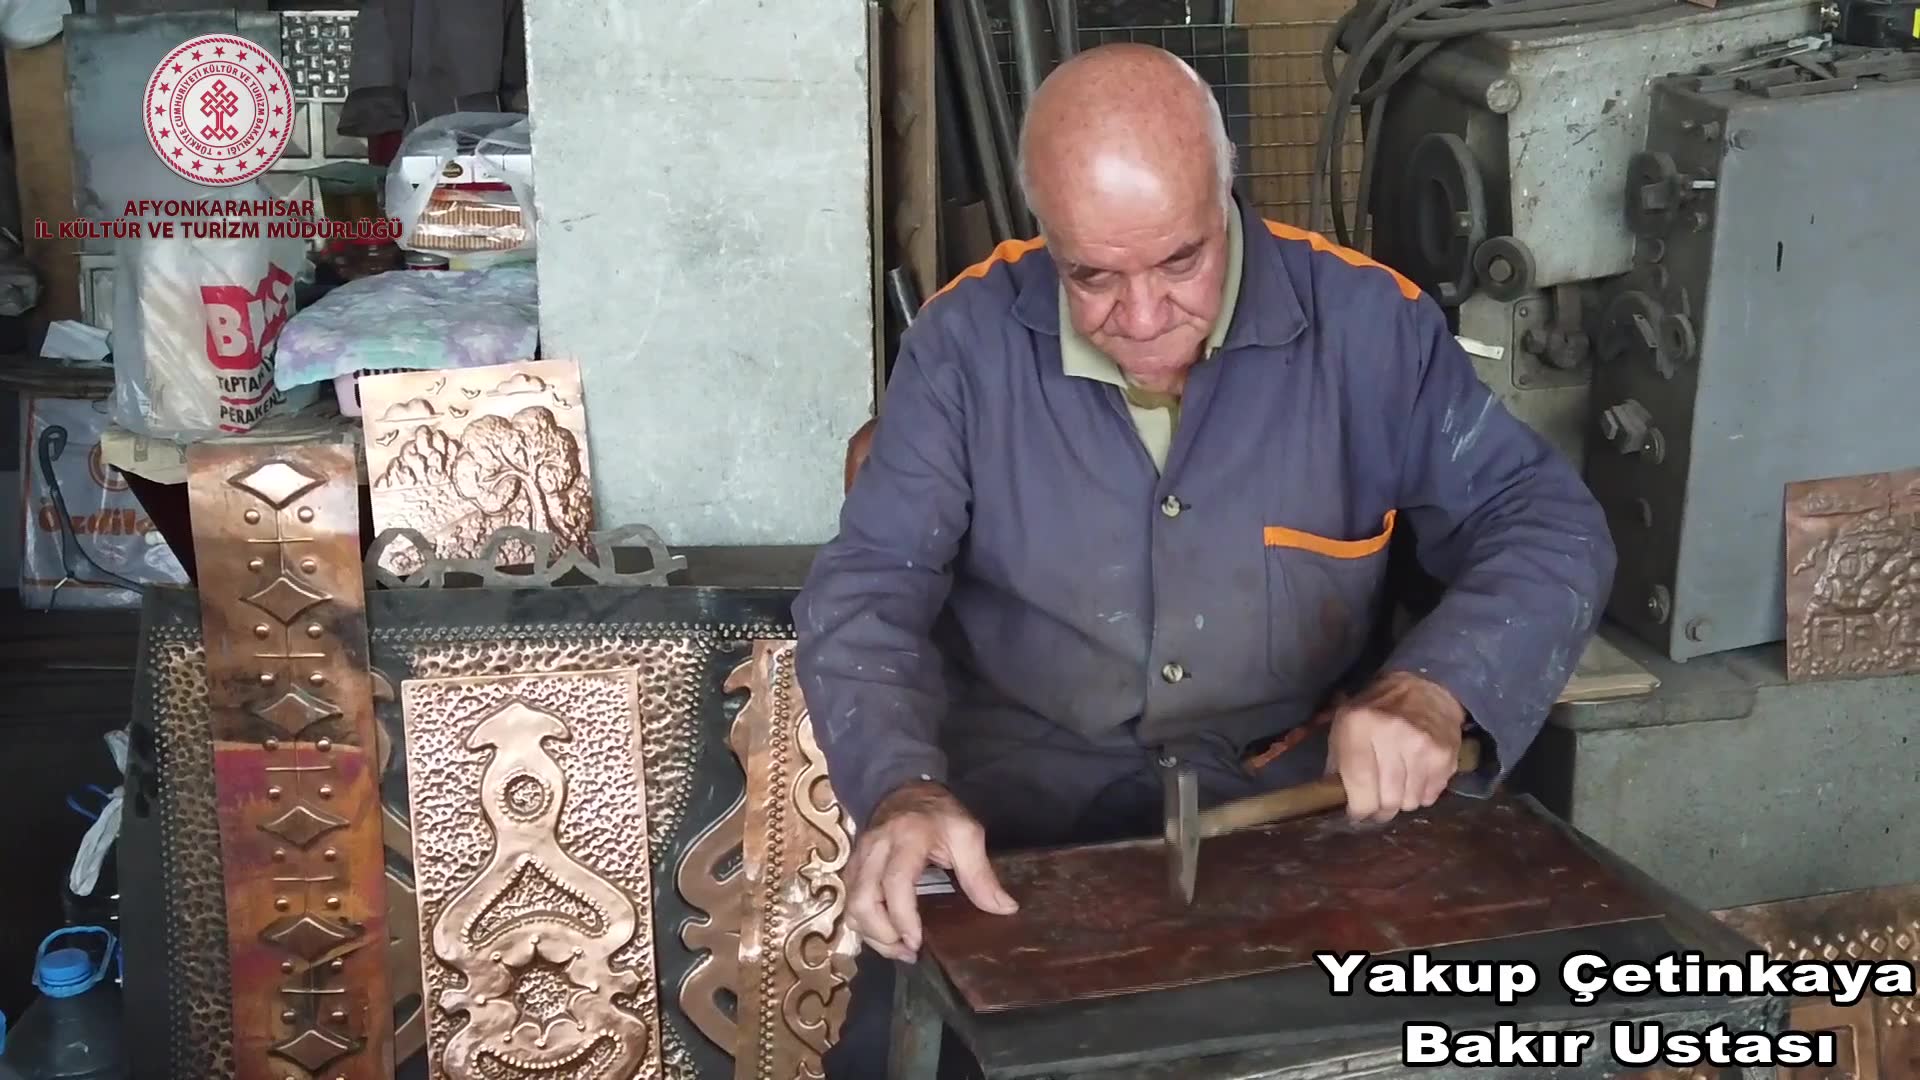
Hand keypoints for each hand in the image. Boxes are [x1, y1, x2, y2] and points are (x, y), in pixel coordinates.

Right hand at [845, 781, 1017, 962]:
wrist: (903, 789)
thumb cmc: (938, 814)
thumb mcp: (967, 834)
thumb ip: (981, 873)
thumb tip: (1005, 909)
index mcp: (907, 838)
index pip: (895, 882)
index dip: (903, 917)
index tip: (917, 942)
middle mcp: (876, 849)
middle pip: (862, 900)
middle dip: (882, 935)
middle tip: (909, 951)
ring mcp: (859, 859)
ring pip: (851, 906)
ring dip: (871, 935)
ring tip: (899, 949)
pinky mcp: (852, 869)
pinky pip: (850, 904)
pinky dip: (865, 926)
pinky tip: (887, 935)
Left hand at [1326, 671, 1465, 823]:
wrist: (1424, 687)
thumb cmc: (1376, 710)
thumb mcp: (1344, 726)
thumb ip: (1337, 763)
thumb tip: (1334, 801)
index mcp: (1357, 726)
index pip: (1359, 787)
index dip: (1358, 810)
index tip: (1357, 814)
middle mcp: (1390, 735)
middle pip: (1386, 800)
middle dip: (1380, 810)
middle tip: (1378, 806)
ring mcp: (1421, 746)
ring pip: (1410, 802)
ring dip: (1402, 801)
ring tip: (1397, 785)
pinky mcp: (1444, 754)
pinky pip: (1431, 796)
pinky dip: (1422, 794)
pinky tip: (1416, 776)